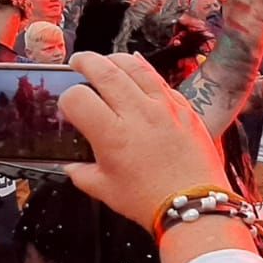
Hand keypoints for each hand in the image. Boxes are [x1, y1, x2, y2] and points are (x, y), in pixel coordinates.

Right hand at [59, 52, 225, 229]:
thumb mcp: (104, 190)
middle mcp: (138, 114)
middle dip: (87, 62)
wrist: (195, 202)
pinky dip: (146, 72)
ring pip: (137, 68)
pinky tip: (138, 71)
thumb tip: (71, 164)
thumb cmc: (149, 200)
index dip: (67, 98)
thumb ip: (81, 173)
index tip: (67, 104)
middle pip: (107, 72)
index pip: (79, 99)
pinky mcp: (185, 108)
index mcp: (112, 135)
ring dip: (117, 60)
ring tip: (106, 61)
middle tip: (78, 61)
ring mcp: (164, 107)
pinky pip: (162, 81)